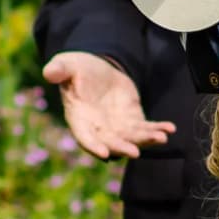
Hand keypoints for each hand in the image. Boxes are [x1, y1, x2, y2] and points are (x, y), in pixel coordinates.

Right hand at [42, 51, 175, 160]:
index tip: (104, 153)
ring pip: (132, 139)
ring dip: (146, 140)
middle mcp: (98, 128)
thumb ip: (60, 69)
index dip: (93, 146)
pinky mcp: (132, 121)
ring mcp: (117, 127)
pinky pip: (146, 129)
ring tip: (161, 137)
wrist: (96, 70)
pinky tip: (170, 128)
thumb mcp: (67, 65)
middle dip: (123, 148)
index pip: (85, 137)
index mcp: (79, 118)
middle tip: (135, 152)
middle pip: (111, 143)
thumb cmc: (77, 69)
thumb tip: (48, 72)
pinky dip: (157, 129)